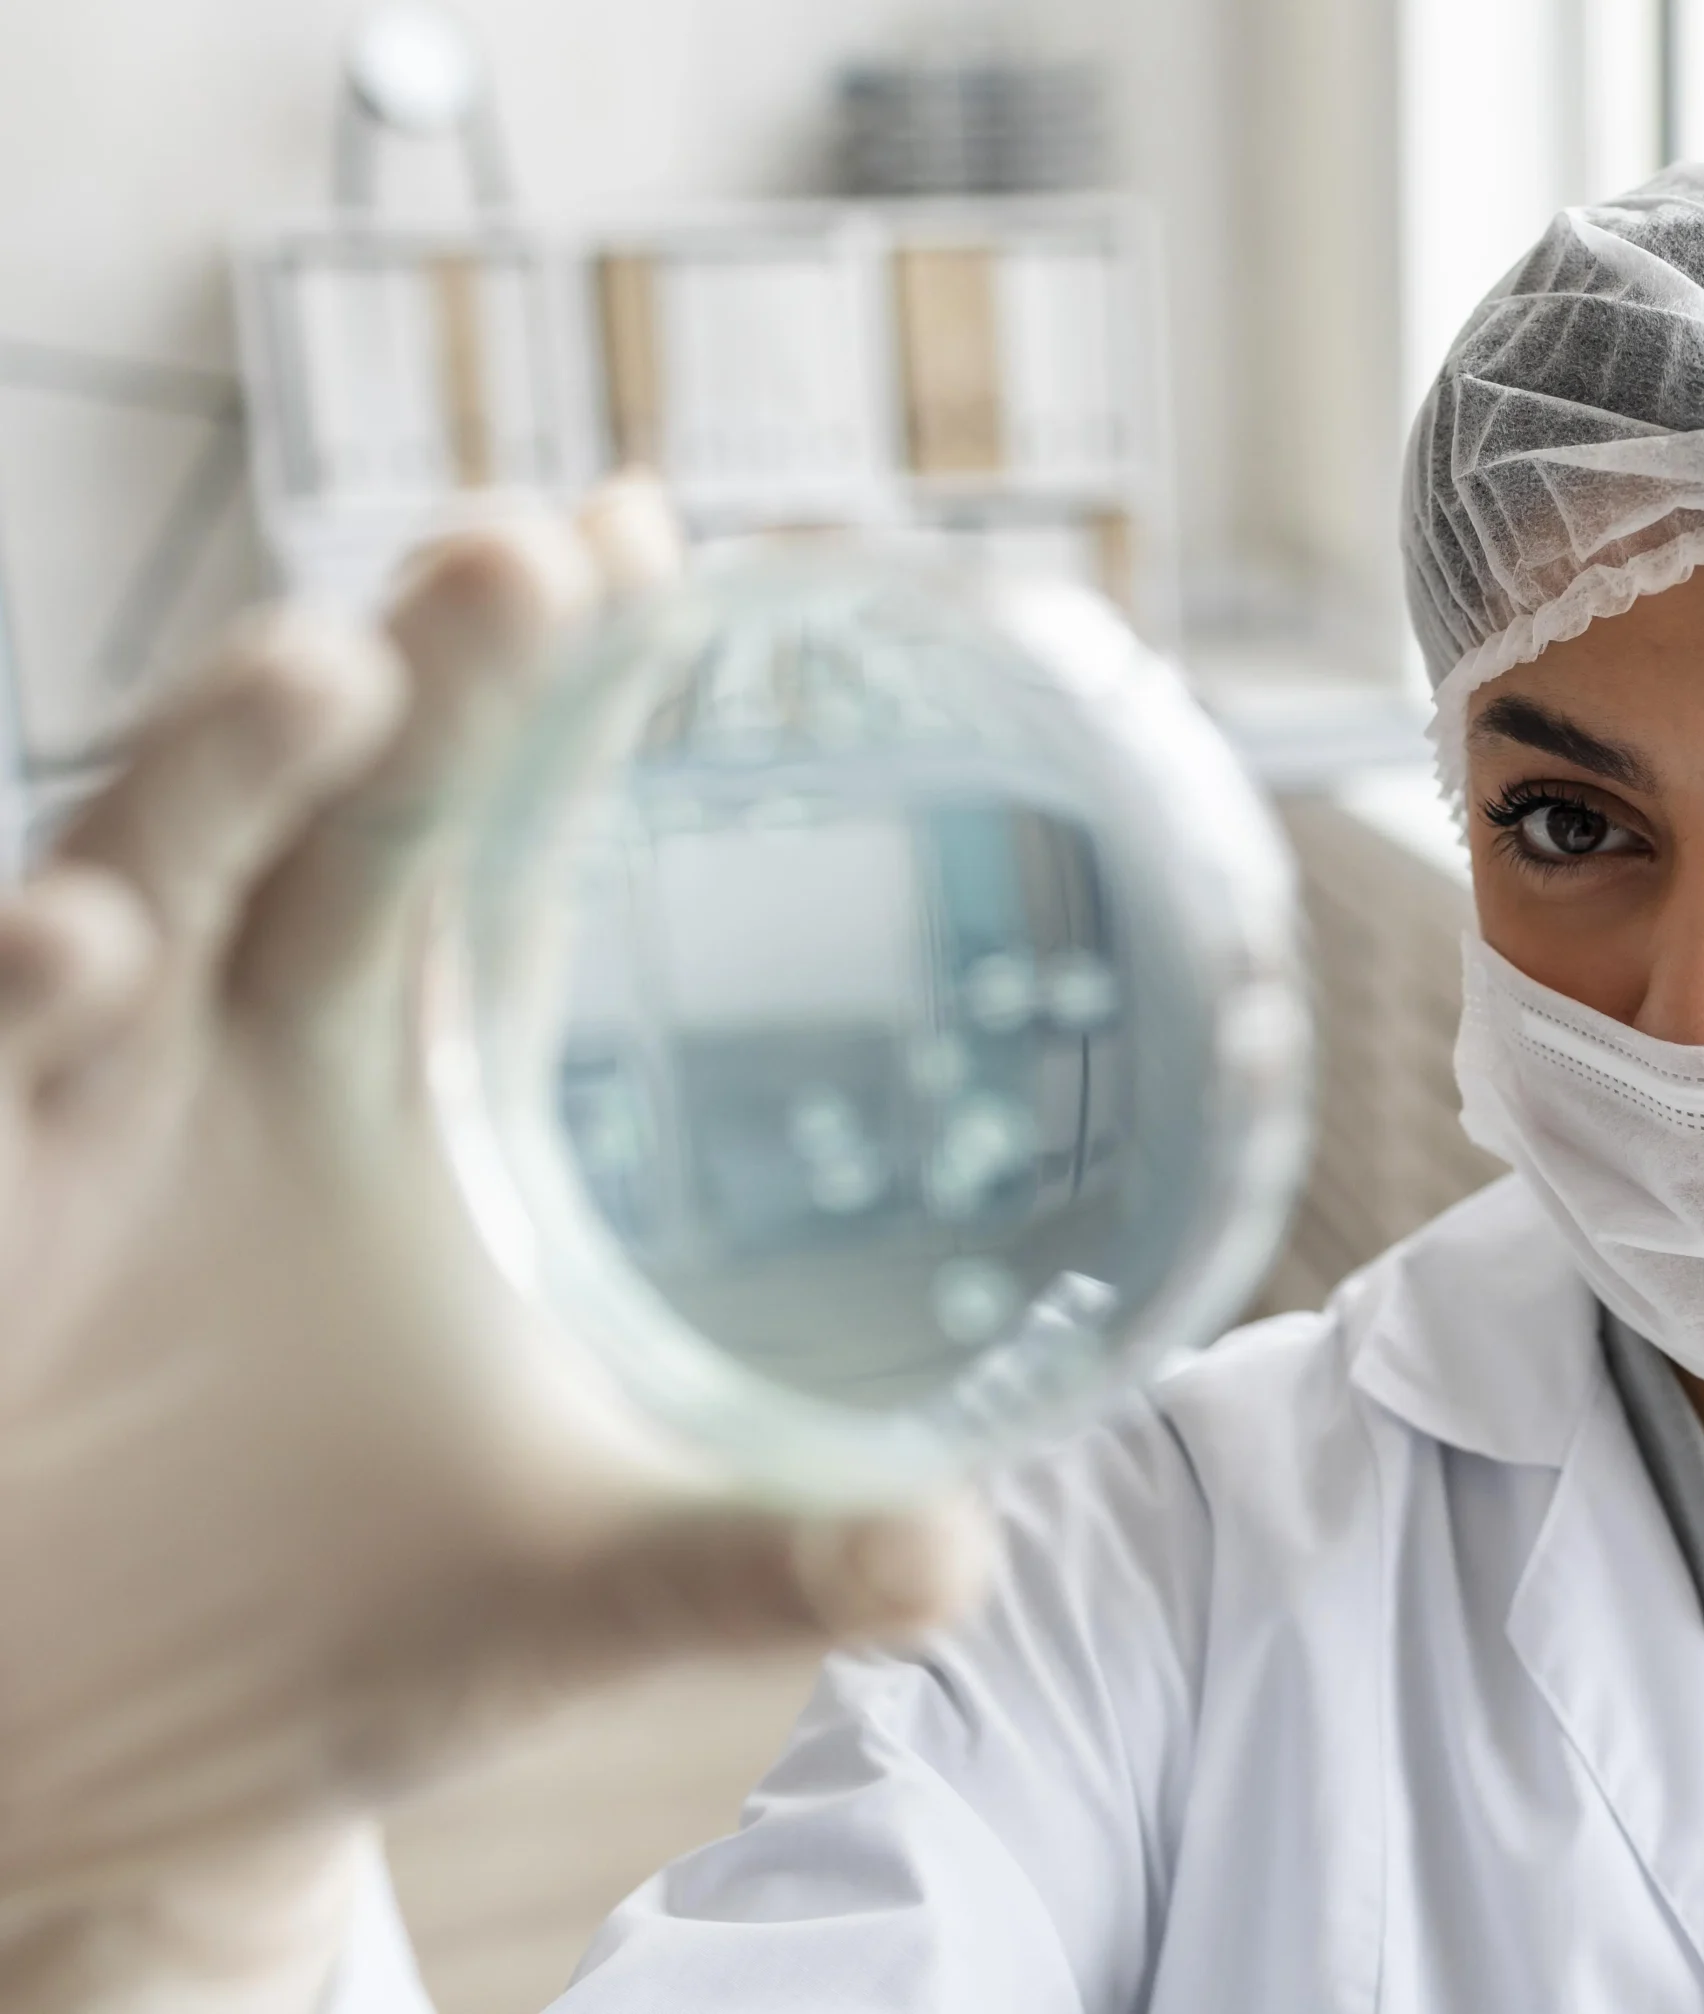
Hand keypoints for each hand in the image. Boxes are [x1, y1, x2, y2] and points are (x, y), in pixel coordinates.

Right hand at [0, 485, 987, 2011]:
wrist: (92, 1785)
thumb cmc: (322, 1630)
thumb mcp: (567, 1585)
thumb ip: (761, 1560)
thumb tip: (962, 1558)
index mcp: (395, 1094)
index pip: (496, 855)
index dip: (560, 705)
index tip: (650, 544)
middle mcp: (230, 1069)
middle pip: (333, 824)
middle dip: (423, 684)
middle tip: (533, 552)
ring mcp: (68, 1135)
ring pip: (131, 898)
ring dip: (212, 780)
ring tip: (330, 673)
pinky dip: (13, 1017)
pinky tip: (80, 946)